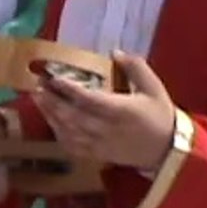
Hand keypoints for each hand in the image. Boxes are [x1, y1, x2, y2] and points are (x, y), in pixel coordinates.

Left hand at [33, 50, 176, 171]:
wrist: (168, 152)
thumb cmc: (160, 116)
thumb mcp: (154, 88)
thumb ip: (136, 68)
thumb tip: (115, 52)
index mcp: (121, 110)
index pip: (89, 99)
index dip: (69, 88)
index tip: (54, 77)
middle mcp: (107, 128)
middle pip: (72, 115)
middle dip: (52, 100)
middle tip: (38, 85)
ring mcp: (100, 144)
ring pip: (69, 131)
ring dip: (51, 115)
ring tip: (38, 99)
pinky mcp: (98, 155)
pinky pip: (73, 147)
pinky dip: (59, 134)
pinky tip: (51, 121)